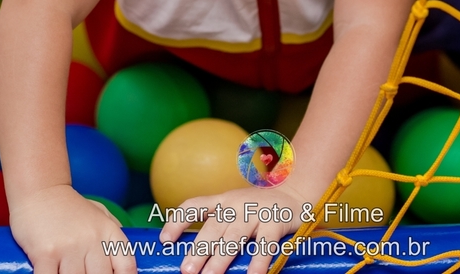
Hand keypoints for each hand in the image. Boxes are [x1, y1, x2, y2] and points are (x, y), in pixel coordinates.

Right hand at [9, 183, 135, 273]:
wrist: (40, 190)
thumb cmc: (69, 206)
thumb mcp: (99, 214)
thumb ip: (113, 235)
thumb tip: (125, 262)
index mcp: (108, 231)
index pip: (126, 266)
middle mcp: (92, 239)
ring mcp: (69, 247)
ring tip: (68, 271)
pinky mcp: (45, 253)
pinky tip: (53, 273)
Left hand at [160, 184, 309, 273]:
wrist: (294, 193)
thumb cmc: (258, 208)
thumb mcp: (236, 209)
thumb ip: (219, 225)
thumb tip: (195, 254)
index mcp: (222, 201)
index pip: (193, 206)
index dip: (176, 222)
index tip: (164, 241)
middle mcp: (236, 205)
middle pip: (212, 228)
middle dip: (198, 251)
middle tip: (186, 270)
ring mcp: (255, 213)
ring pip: (233, 238)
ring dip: (220, 259)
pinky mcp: (275, 223)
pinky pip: (264, 246)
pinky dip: (257, 264)